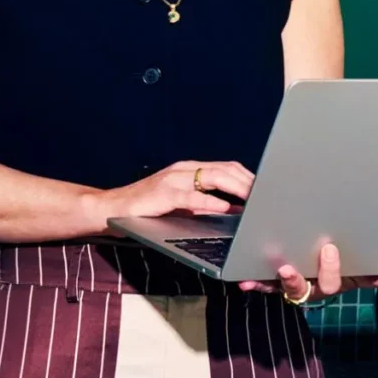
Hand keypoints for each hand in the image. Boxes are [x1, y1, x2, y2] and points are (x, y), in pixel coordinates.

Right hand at [92, 161, 253, 229]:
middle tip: (266, 194)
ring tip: (253, 198)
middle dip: (248, 181)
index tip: (265, 187)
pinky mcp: (164, 194)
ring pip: (212, 177)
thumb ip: (204, 204)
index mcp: (189, 170)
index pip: (226, 167)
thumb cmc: (147, 209)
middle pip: (224, 169)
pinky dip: (211, 201)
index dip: (247, 176)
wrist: (110, 209)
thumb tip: (233, 210)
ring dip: (236, 187)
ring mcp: (174, 179)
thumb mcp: (180, 204)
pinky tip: (224, 208)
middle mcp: (184, 169)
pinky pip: (192, 196)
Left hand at [238, 244, 377, 301]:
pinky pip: (263, 283)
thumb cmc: (342, 263)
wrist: (314, 257)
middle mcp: (312, 284)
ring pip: (286, 286)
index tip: (330, 250)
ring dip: (283, 279)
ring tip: (281, 266)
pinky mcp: (273, 279)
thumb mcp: (363, 268)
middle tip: (319, 249)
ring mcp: (292, 282)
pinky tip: (243, 280)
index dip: (332, 270)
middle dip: (312, 271)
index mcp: (335, 281)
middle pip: (312, 284)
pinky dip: (253, 281)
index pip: (335, 281)